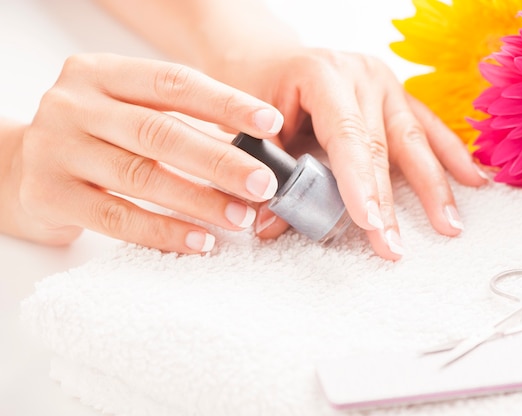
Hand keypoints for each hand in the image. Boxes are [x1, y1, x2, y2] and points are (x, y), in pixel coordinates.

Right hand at [10, 53, 285, 252]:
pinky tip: (199, 240)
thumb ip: (177, 124)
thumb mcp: (126, 114)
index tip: (270, 124)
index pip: (173, 83)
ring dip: (200, 201)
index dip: (226, 103)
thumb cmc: (91, 140)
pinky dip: (164, 232)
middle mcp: (74, 105)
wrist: (17, 169)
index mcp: (101, 74)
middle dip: (220, 161)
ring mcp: (57, 149)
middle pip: (160, 133)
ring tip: (240, 216)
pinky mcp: (49, 195)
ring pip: (141, 177)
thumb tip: (252, 151)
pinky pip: (118, 218)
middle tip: (263, 183)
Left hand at [242, 48, 488, 259]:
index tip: (369, 223)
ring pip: (414, 138)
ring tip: (449, 226)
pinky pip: (429, 126)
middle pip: (381, 144)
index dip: (359, 182)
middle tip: (393, 246)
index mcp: (323, 76)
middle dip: (389, 202)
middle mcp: (360, 76)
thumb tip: (269, 225)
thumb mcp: (256, 129)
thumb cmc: (264, 92)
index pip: (346, 135)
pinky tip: (473, 179)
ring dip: (434, 186)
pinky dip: (451, 155)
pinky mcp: (399, 95)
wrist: (277, 61)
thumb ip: (267, 174)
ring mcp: (385, 83)